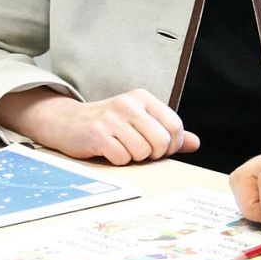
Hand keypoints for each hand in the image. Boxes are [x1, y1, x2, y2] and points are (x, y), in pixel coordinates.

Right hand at [0, 86, 199, 164]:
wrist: (66, 123)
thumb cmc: (107, 125)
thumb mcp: (139, 122)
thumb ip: (166, 131)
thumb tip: (194, 143)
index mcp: (143, 98)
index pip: (174, 126)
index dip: (172, 145)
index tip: (159, 150)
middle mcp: (128, 104)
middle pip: (161, 141)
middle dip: (154, 155)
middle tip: (140, 153)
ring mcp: (112, 118)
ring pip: (142, 152)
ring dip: (134, 158)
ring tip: (121, 149)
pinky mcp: (98, 134)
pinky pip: (122, 158)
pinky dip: (118, 161)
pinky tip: (108, 152)